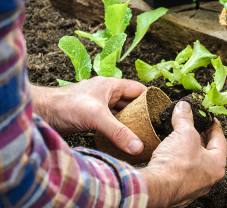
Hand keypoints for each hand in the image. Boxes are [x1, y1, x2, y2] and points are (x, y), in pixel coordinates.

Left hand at [30, 77, 145, 154]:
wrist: (44, 112)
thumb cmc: (67, 106)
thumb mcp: (96, 116)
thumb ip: (118, 131)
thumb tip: (138, 147)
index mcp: (111, 86)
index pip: (138, 89)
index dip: (150, 98)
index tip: (160, 113)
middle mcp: (107, 93)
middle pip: (131, 102)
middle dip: (141, 113)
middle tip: (153, 127)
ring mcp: (100, 104)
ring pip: (121, 111)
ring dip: (129, 121)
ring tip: (142, 133)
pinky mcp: (93, 115)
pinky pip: (111, 120)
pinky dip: (118, 126)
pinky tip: (123, 136)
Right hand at [140, 101, 226, 207]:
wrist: (157, 187)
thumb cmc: (177, 164)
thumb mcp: (183, 134)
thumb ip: (185, 118)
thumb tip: (183, 106)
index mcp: (216, 164)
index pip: (220, 141)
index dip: (214, 127)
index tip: (209, 119)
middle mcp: (207, 177)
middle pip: (206, 152)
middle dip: (199, 138)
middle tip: (192, 126)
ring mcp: (192, 184)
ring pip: (192, 162)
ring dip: (186, 150)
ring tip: (178, 138)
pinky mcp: (177, 187)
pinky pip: (180, 169)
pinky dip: (176, 159)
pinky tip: (168, 153)